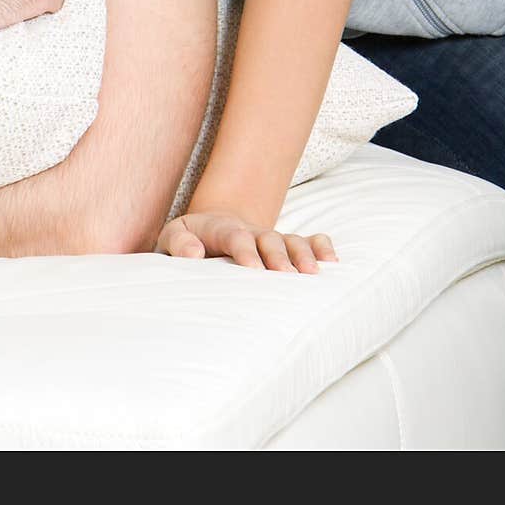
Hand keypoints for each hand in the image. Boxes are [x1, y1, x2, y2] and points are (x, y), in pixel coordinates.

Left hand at [156, 211, 337, 272]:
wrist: (207, 232)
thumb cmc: (188, 240)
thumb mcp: (172, 238)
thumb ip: (179, 243)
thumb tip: (193, 255)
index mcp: (221, 228)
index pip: (235, 235)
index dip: (245, 250)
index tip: (253, 269)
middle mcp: (251, 232)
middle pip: (269, 238)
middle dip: (278, 256)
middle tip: (287, 275)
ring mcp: (270, 239)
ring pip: (291, 241)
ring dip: (304, 254)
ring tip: (314, 274)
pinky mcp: (283, 248)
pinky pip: (307, 241)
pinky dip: (321, 247)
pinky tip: (332, 261)